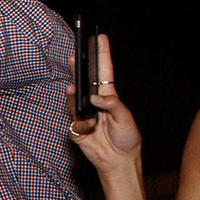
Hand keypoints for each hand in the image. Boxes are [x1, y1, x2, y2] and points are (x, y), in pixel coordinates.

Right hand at [68, 34, 140, 175]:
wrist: (118, 161)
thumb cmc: (127, 139)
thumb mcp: (126, 119)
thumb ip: (113, 105)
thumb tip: (95, 97)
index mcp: (109, 97)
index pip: (104, 72)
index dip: (102, 55)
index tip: (99, 38)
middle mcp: (94, 103)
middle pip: (83, 82)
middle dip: (77, 68)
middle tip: (73, 55)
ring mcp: (83, 115)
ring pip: (72, 100)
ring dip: (73, 96)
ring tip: (73, 89)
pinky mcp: (76, 128)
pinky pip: (75, 122)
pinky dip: (83, 125)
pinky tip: (91, 127)